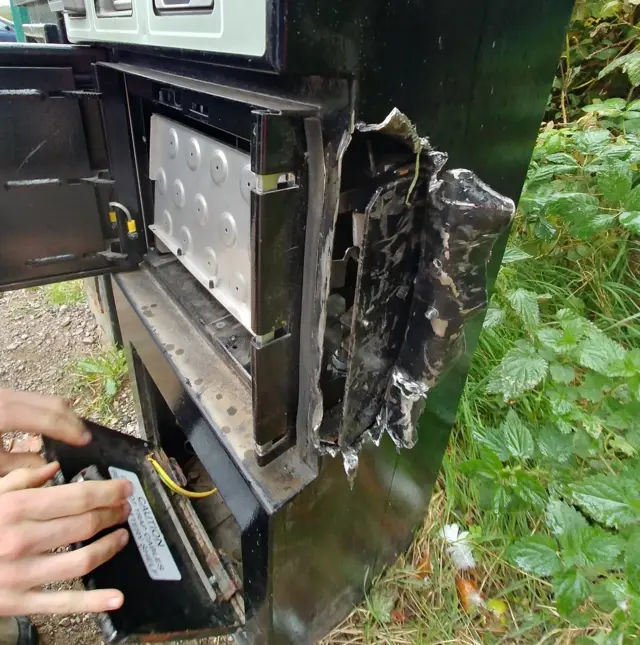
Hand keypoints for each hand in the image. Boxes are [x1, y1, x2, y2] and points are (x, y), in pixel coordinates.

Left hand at [0, 389, 90, 474]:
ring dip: (65, 414)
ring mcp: (10, 393)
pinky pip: (39, 399)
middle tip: (85, 437)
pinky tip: (57, 424)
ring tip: (75, 432)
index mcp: (5, 415)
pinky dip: (53, 411)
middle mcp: (10, 398)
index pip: (47, 420)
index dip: (69, 430)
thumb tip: (50, 465)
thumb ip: (20, 464)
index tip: (85, 442)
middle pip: (53, 404)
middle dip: (73, 421)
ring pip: (48, 398)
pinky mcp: (10, 393)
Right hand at [0, 462, 130, 614]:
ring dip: (109, 546)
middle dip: (113, 514)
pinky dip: (94, 602)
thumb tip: (54, 469)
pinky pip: (63, 604)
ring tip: (121, 536)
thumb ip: (21, 480)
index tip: (125, 488)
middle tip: (125, 509)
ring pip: (82, 559)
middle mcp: (22, 541)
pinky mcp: (19, 603)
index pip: (77, 497)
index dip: (108, 491)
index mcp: (16, 510)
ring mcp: (22, 575)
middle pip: (85, 525)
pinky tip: (116, 598)